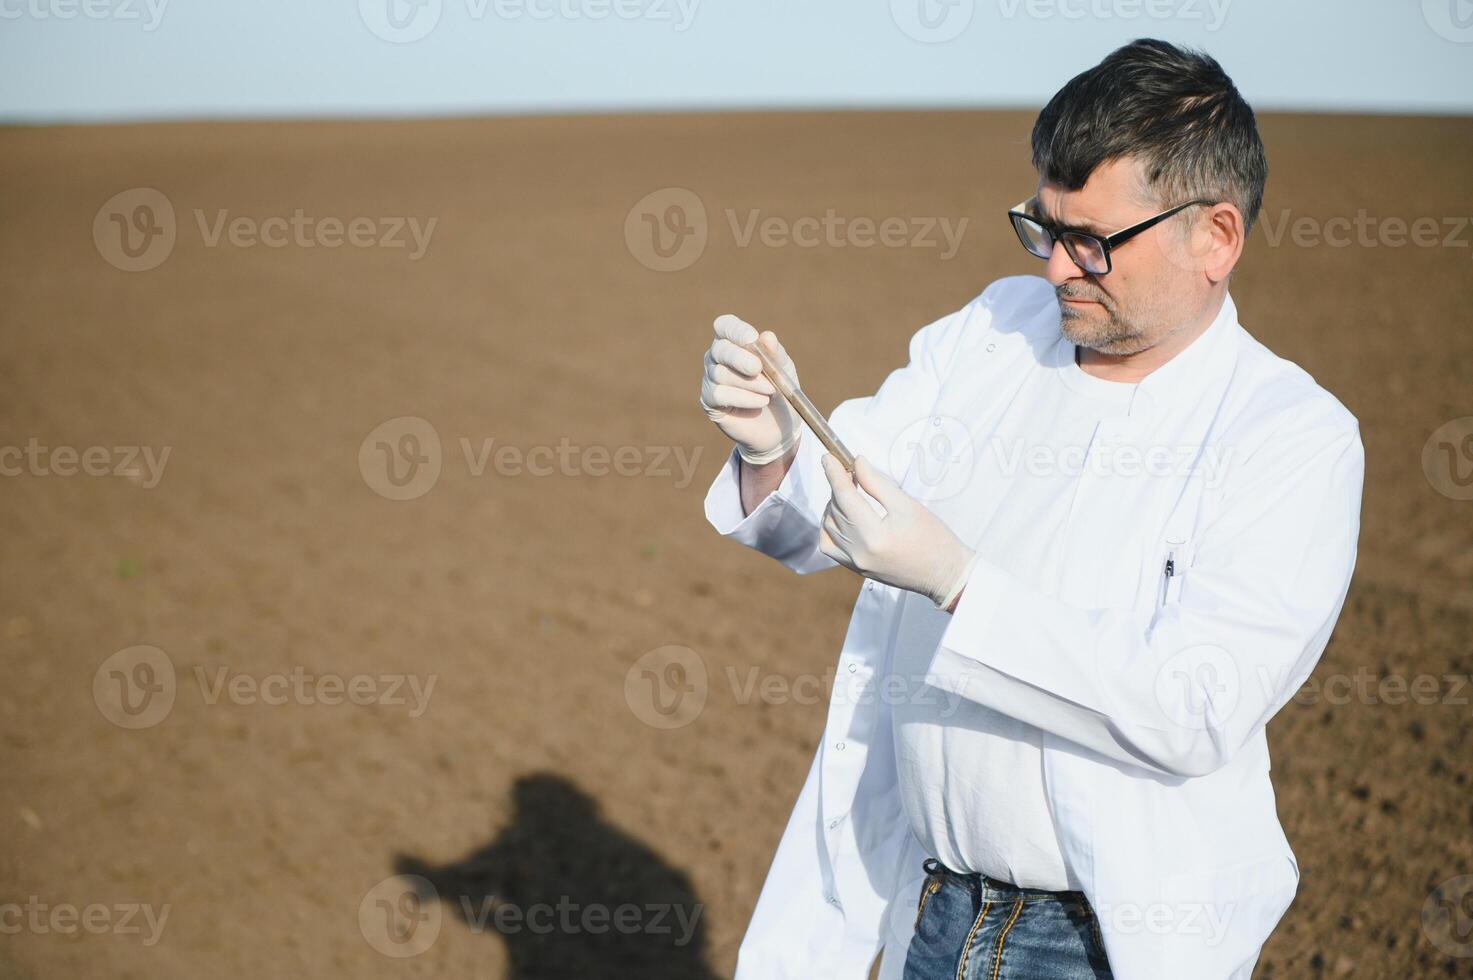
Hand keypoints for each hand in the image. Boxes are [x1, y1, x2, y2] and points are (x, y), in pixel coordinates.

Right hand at [699, 314, 800, 464]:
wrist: (779, 426)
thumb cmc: (779, 390)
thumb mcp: (783, 370)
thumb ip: (775, 353)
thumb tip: (767, 336)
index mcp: (734, 341)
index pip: (724, 325)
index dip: (735, 330)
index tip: (751, 338)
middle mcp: (717, 357)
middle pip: (720, 349)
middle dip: (740, 358)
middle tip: (758, 368)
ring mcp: (711, 378)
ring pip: (721, 374)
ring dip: (749, 382)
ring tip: (770, 391)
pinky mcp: (709, 401)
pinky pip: (719, 394)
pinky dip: (743, 397)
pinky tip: (761, 402)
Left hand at [818, 454, 976, 608]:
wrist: (944, 574)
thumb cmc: (933, 538)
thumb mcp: (907, 505)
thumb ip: (877, 483)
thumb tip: (857, 463)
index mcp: (874, 536)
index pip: (845, 497)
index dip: (834, 474)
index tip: (829, 458)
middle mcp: (859, 553)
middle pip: (836, 511)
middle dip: (838, 487)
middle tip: (849, 471)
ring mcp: (855, 564)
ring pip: (829, 527)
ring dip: (833, 505)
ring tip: (849, 491)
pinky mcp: (856, 570)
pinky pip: (830, 546)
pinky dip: (830, 528)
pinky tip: (841, 516)